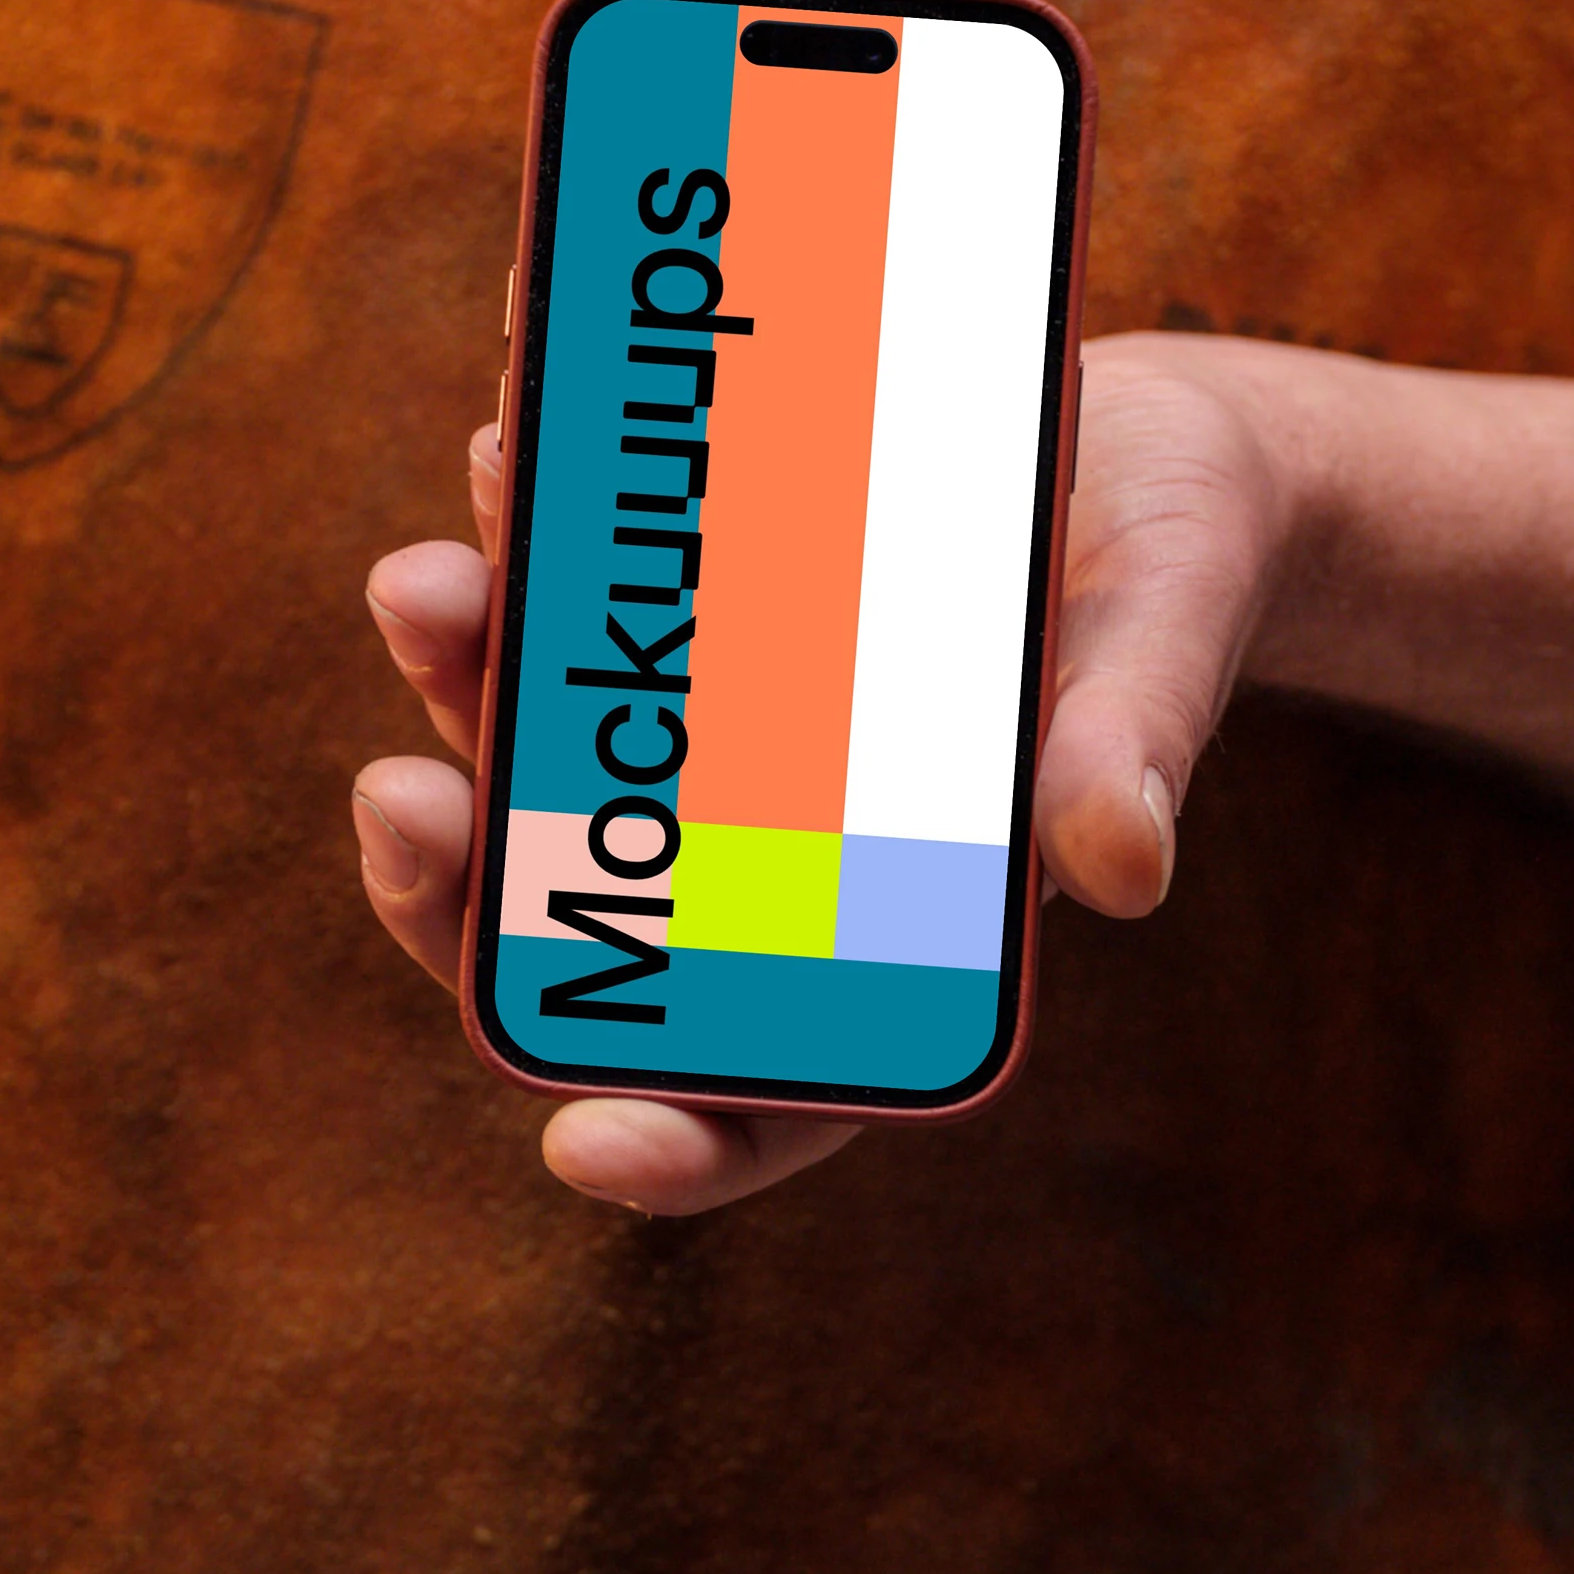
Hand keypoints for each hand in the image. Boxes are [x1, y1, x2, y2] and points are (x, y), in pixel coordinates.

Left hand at [350, 334, 1301, 1217]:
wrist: (1133, 431)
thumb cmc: (1173, 565)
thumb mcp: (1168, 629)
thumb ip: (1134, 739)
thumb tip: (1121, 866)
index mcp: (899, 925)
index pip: (776, 1087)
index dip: (678, 1140)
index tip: (584, 1143)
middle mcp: (769, 849)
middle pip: (586, 918)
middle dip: (469, 876)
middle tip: (400, 795)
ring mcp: (701, 729)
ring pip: (537, 750)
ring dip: (459, 678)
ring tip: (423, 579)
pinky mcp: (672, 605)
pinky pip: (566, 597)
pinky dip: (514, 533)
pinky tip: (489, 451)